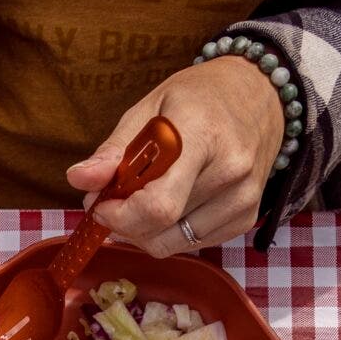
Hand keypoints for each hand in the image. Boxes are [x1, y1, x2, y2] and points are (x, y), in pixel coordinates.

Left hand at [65, 57, 286, 254]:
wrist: (261, 95)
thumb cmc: (200, 98)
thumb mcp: (151, 107)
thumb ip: (114, 149)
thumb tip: (79, 180)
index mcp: (202, 136)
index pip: (158, 204)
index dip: (120, 215)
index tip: (101, 204)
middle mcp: (230, 171)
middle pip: (161, 228)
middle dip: (125, 222)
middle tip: (115, 199)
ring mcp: (243, 198)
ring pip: (172, 244)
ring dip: (144, 231)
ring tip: (143, 199)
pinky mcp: (247, 217)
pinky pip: (192, 244)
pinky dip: (170, 233)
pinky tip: (172, 203)